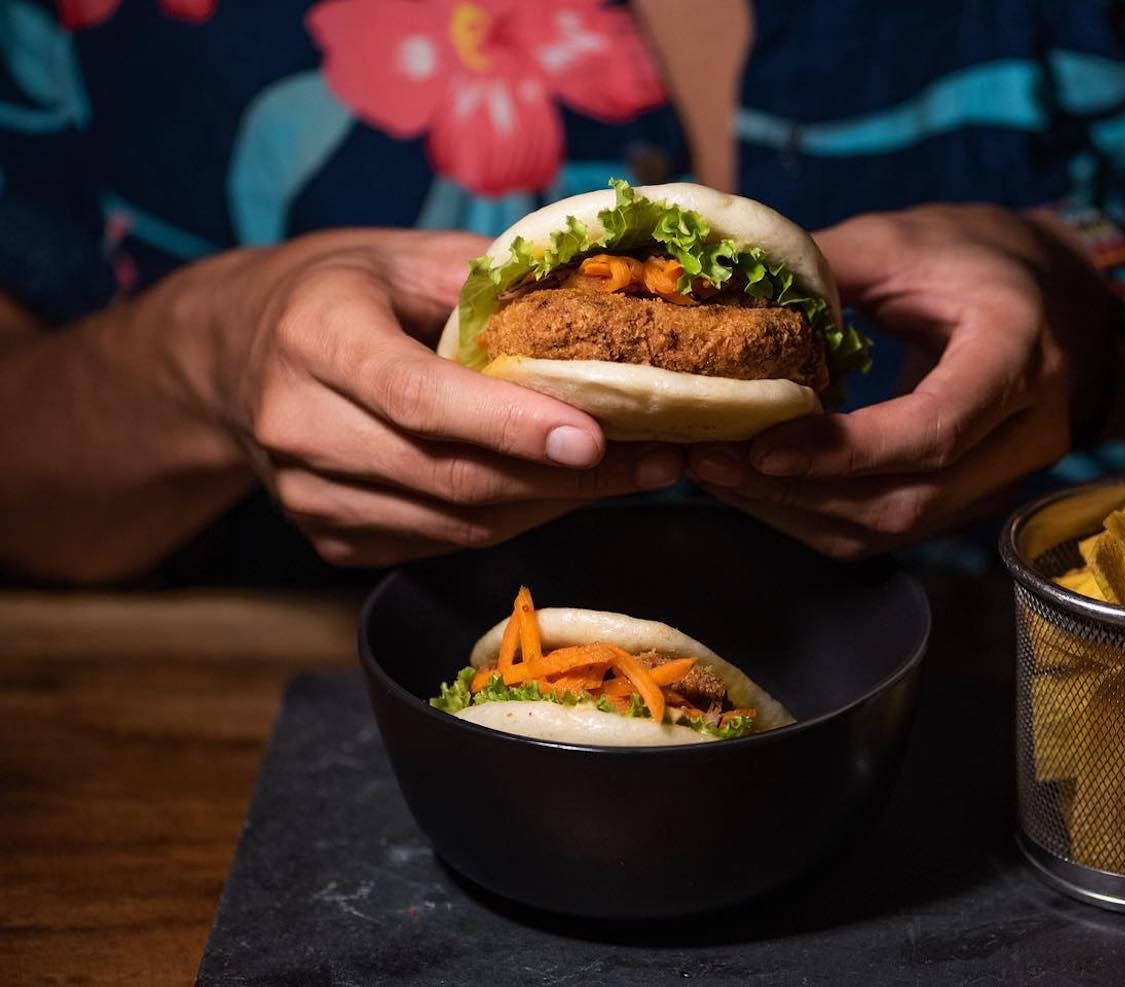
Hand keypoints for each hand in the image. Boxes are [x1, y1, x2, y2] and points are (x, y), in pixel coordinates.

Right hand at [184, 230, 681, 565]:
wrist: (227, 359)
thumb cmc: (333, 292)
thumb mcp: (399, 256)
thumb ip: (487, 280)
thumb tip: (597, 295)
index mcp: (317, 339)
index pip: (421, 398)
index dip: (510, 425)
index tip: (595, 436)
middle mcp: (301, 427)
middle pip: (451, 476)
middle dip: (567, 478)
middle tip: (659, 461)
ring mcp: (310, 497)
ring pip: (457, 523)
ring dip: (554, 505)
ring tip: (635, 475)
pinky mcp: (330, 541)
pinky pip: (442, 544)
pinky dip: (513, 521)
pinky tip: (562, 490)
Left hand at [686, 205, 1112, 557]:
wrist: (1048, 290)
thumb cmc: (967, 254)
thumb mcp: (895, 239)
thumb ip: (821, 274)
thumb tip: (730, 308)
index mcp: (1019, 349)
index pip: (934, 429)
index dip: (843, 451)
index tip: (758, 447)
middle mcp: (1029, 428)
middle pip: (909, 501)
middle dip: (799, 493)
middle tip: (709, 465)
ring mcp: (1007, 475)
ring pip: (895, 528)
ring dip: (797, 514)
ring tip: (718, 476)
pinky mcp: (975, 498)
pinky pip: (892, 527)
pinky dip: (818, 513)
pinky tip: (761, 484)